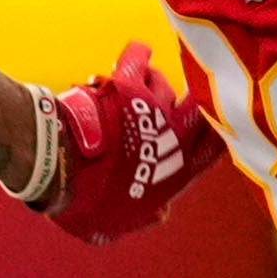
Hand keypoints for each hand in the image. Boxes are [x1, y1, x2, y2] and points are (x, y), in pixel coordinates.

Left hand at [25, 43, 223, 240]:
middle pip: (202, 108)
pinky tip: (140, 52)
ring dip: (154, 87)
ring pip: (166, 84)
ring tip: (139, 91)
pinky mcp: (127, 84)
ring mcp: (153, 106)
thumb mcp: (117, 225)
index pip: (216, 146)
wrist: (59, 170)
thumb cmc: (86, 204)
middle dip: (195, 104)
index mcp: (179, 170)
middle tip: (183, 103)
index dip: (217, 135)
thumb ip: (144, 218)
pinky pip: (139, 58)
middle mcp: (176, 134)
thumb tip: (161, 213)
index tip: (212, 130)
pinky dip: (139, 54)